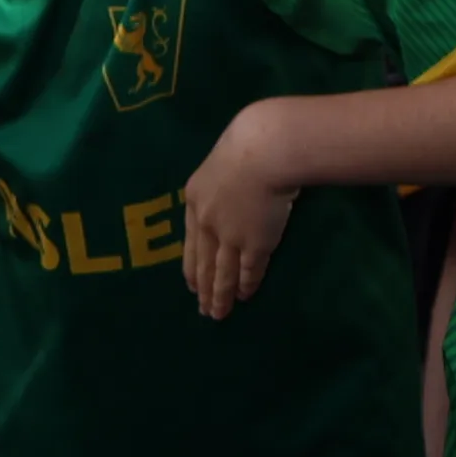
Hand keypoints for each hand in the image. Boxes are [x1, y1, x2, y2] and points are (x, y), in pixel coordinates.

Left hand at [181, 103, 300, 319]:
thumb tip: (236, 186)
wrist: (265, 149)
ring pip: (222, 272)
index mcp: (195, 201)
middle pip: (203, 263)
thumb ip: (225, 178)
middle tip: (202, 309)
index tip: (190, 284)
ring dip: (220, 295)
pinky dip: (245, 284)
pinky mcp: (255, 242)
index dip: (191, 266)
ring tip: (219, 313)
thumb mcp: (225, 158)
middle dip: (202, 288)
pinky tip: (244, 296)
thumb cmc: (249, 142)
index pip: (191, 242)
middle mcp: (207, 223)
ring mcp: (230, 235)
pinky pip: (249, 270)